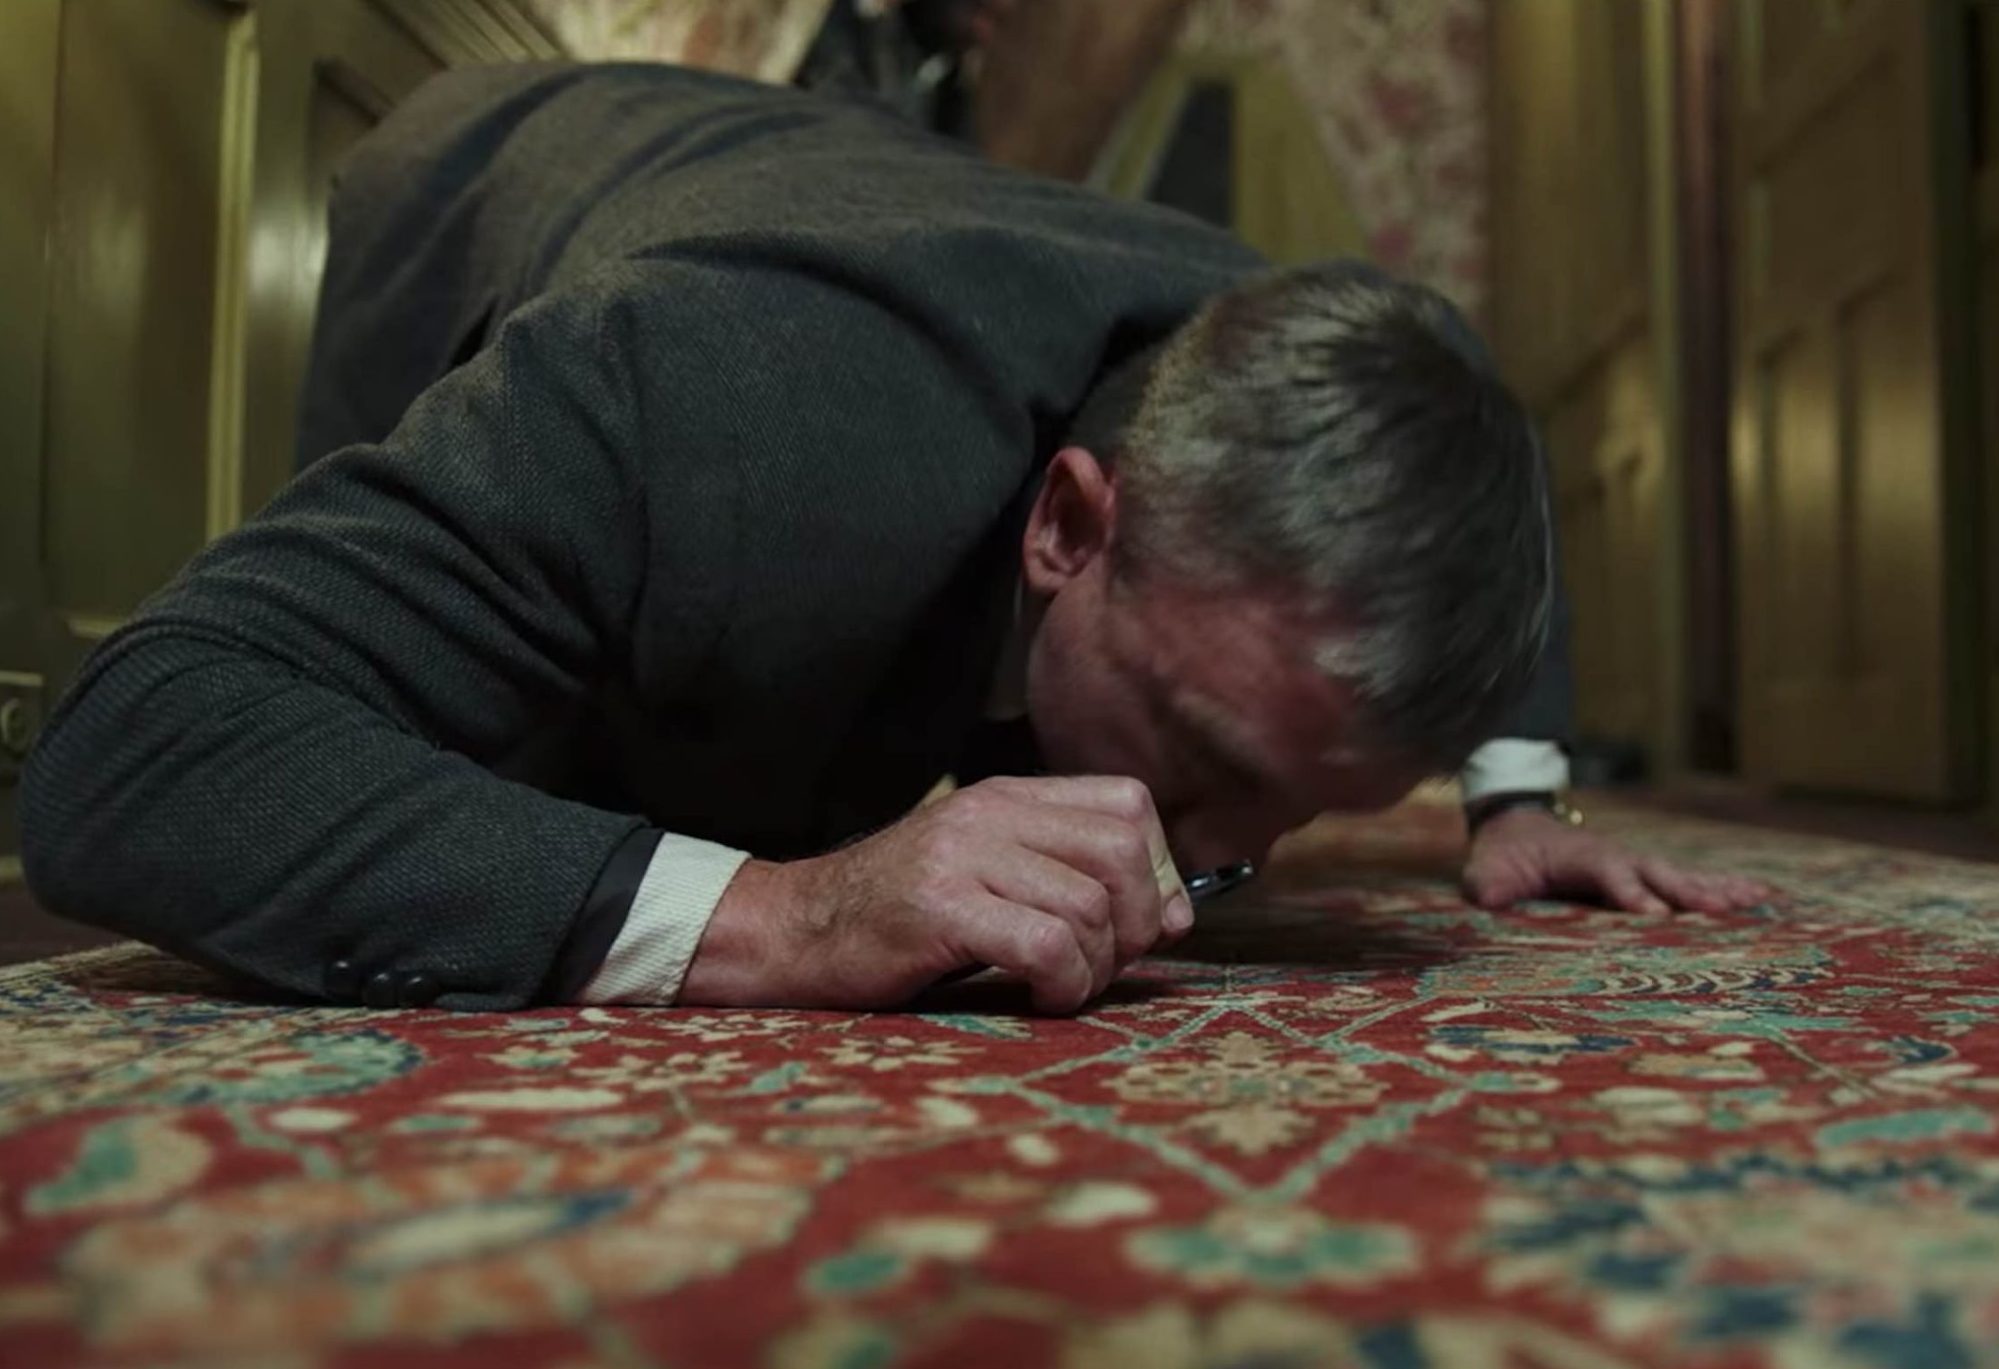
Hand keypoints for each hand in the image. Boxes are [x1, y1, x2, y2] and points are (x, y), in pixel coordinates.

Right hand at [678, 775, 1192, 1012]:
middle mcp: (987, 813)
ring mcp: (962, 856)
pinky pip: (1046, 945)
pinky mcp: (940, 908)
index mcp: (1005, 797)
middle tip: (1102, 965)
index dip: (1155, 868)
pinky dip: (1062, 984)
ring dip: (1095, 967)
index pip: (1127, 804)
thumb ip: (1071, 880)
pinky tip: (1039, 997)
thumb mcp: (988, 876)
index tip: (1141, 923)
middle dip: (1136, 923)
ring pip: (1088, 907)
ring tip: (1061, 988)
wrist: (793, 933)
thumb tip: (1178, 913)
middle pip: (1120, 853)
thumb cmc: (899, 920)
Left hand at [1462, 806, 1773, 915]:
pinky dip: (1725, 886)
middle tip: (1721, 910)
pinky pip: (1689, 880)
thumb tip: (1490, 898)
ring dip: (1718, 887)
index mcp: (1580, 855)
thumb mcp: (1487, 869)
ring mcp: (1636, 864)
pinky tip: (1761, 896)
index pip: (1608, 871)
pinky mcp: (1648, 876)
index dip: (1630, 891)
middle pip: (1657, 872)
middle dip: (1687, 891)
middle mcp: (1617, 856)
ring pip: (1681, 874)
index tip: (1654, 915)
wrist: (1518, 825)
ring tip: (1758, 899)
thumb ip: (1489, 883)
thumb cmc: (1505, 854)